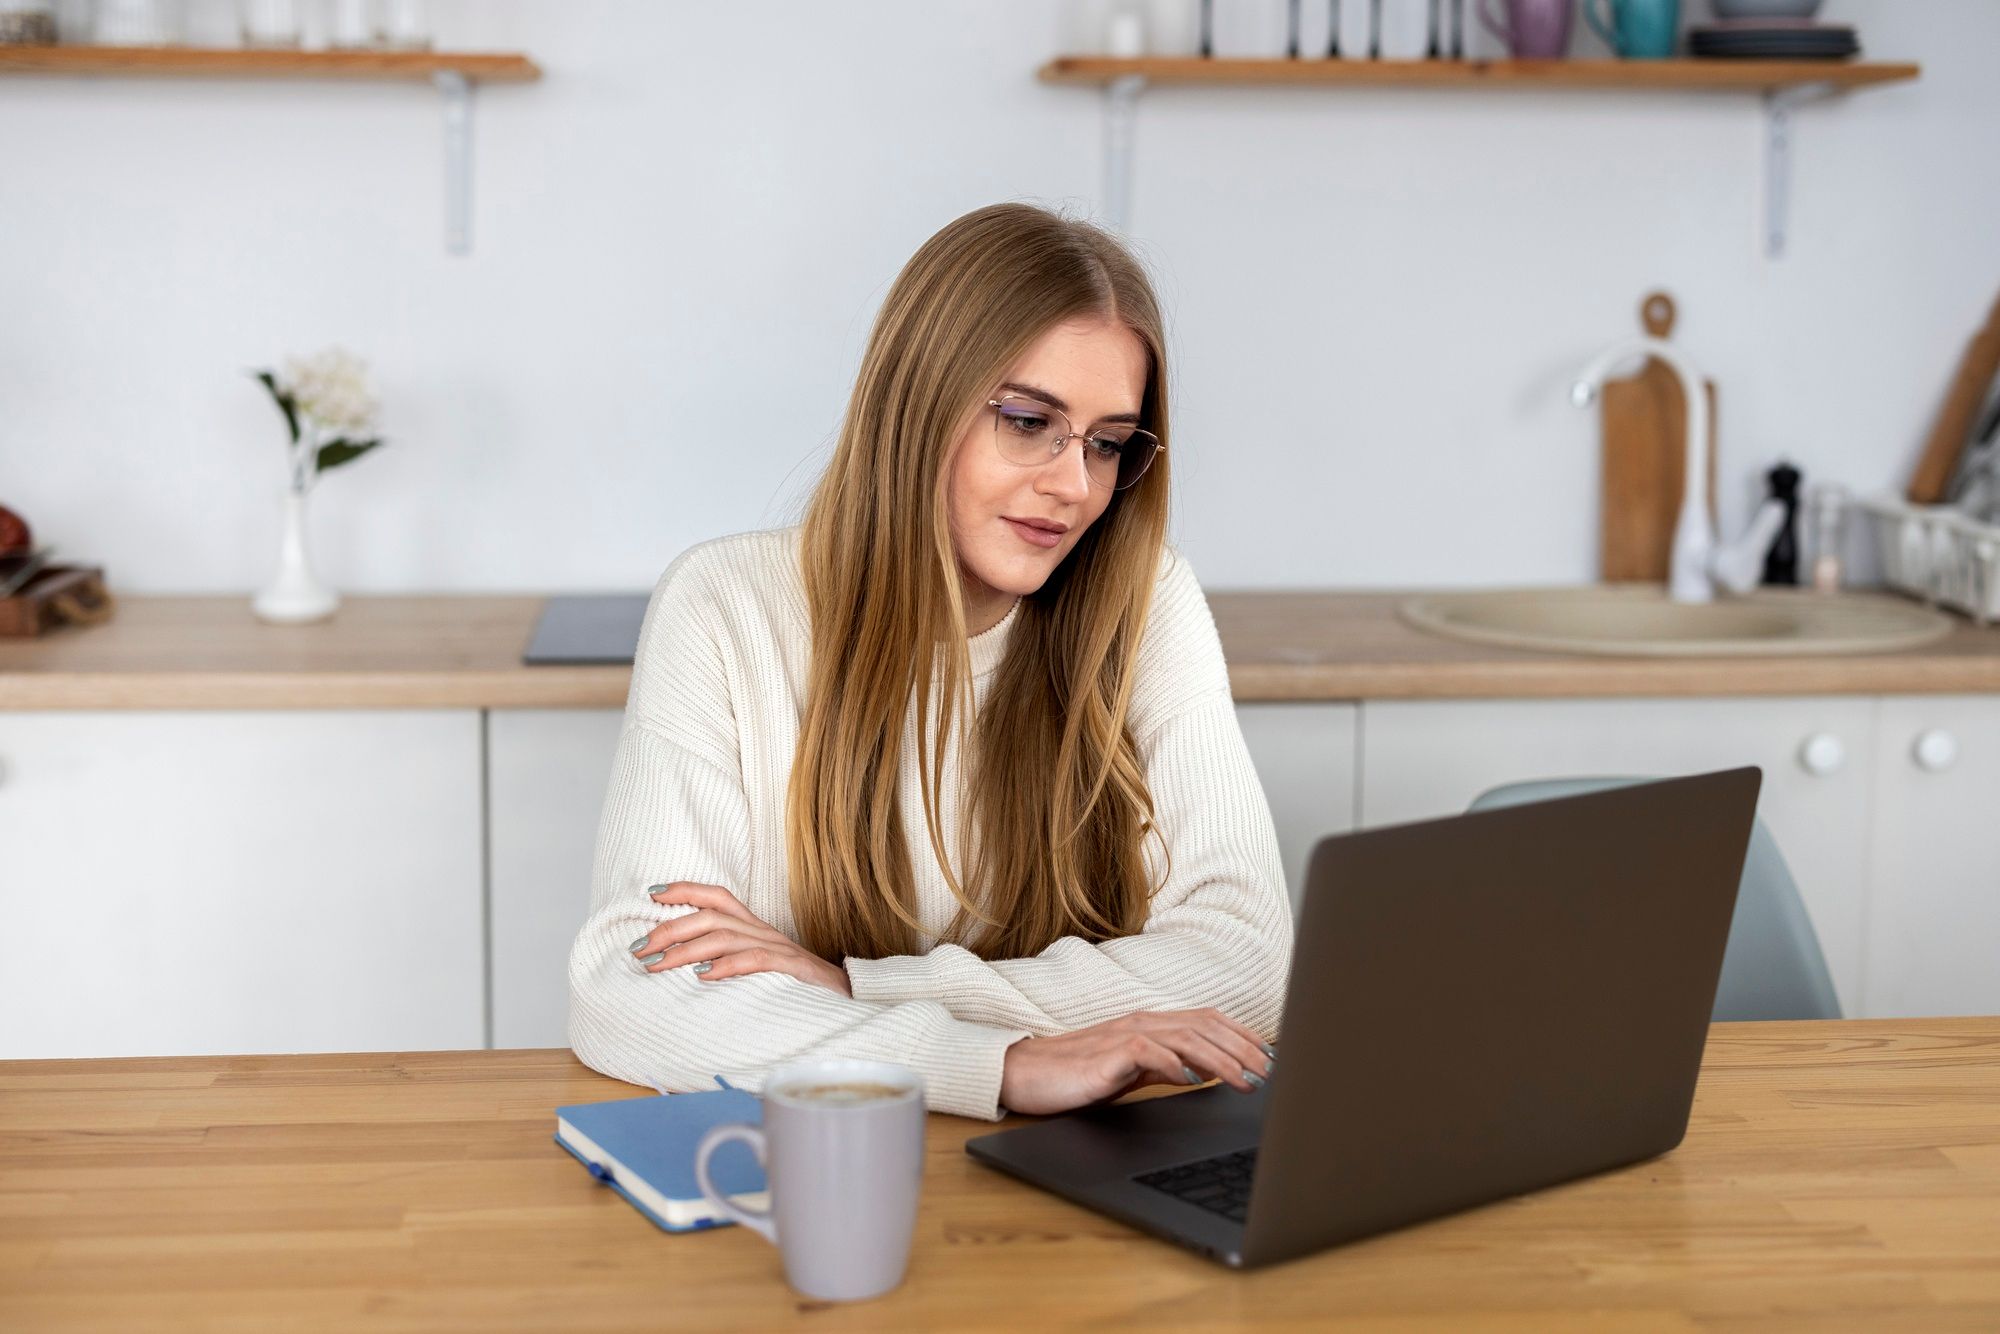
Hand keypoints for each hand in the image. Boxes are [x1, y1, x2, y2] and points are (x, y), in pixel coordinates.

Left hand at [634, 882, 852, 997]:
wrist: (848, 1000)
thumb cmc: (798, 986)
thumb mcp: (759, 968)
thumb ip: (729, 960)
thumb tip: (686, 966)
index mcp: (755, 927)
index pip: (717, 896)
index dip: (684, 890)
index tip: (651, 894)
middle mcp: (763, 931)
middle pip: (711, 915)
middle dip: (669, 928)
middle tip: (638, 947)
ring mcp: (779, 949)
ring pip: (724, 937)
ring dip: (684, 950)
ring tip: (655, 965)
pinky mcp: (792, 969)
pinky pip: (755, 961)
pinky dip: (726, 967)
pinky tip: (702, 977)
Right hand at [998, 1008, 1276, 1116]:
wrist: (1027, 1073)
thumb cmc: (1077, 1074)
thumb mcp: (1132, 1070)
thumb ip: (1166, 1066)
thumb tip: (1203, 1073)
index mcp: (1151, 1024)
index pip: (1208, 1021)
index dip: (1243, 1036)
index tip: (1271, 1057)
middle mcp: (1142, 1022)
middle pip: (1205, 1026)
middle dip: (1244, 1049)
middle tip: (1271, 1073)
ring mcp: (1124, 1035)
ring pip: (1185, 1038)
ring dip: (1220, 1060)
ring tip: (1244, 1080)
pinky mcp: (1106, 1054)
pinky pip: (1145, 1052)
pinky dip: (1173, 1063)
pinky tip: (1192, 1078)